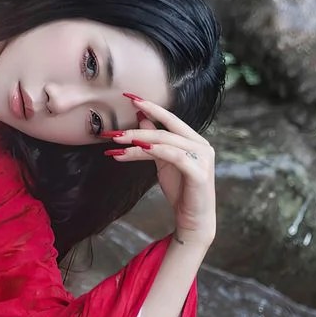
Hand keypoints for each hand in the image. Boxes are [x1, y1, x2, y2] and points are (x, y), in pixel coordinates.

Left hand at [107, 96, 215, 247]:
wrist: (194, 219)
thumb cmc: (180, 189)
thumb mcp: (162, 161)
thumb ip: (154, 140)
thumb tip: (140, 118)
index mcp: (194, 140)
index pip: (170, 118)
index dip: (150, 107)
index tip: (129, 97)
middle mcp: (201, 145)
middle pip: (165, 129)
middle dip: (137, 127)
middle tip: (112, 131)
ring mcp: (202, 158)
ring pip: (166, 141)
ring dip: (138, 141)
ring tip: (116, 144)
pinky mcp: (199, 173)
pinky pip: (174, 156)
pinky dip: (154, 151)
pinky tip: (135, 150)